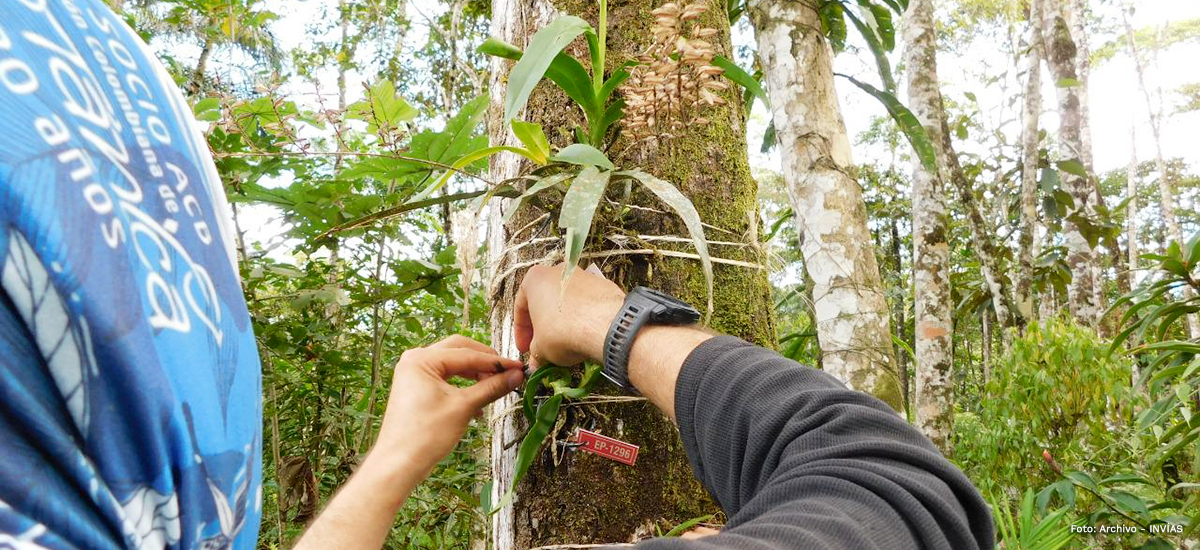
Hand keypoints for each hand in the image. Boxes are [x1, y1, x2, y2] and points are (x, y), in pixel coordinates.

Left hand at [368, 335, 524, 476]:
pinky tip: (479, 401)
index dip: (495, 362)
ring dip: (475, 374)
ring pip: (453, 365)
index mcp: (421, 359)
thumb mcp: (464, 407)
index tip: (518, 368)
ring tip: (495, 386)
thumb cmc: (425, 435)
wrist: (400, 464)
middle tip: (507, 372)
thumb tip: (516, 376)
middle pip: (459, 351)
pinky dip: (463, 385)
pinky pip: (445, 378)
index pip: (467, 354)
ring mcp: (414, 374)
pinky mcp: (417, 388)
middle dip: (484, 362)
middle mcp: (415, 360)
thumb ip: (491, 387)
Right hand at [513, 263, 625, 367]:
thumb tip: (537, 360)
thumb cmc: (563, 331)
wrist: (604, 325)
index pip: (521, 308)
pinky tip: (583, 337)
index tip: (525, 347)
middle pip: (545, 303)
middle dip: (543, 328)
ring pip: (566, 303)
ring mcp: (582, 276)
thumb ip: (535, 353)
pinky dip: (582, 319)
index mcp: (535, 279)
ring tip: (565, 345)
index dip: (521, 332)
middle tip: (543, 348)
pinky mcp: (602, 285)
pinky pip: (586, 305)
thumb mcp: (540, 348)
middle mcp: (557, 272)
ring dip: (562, 324)